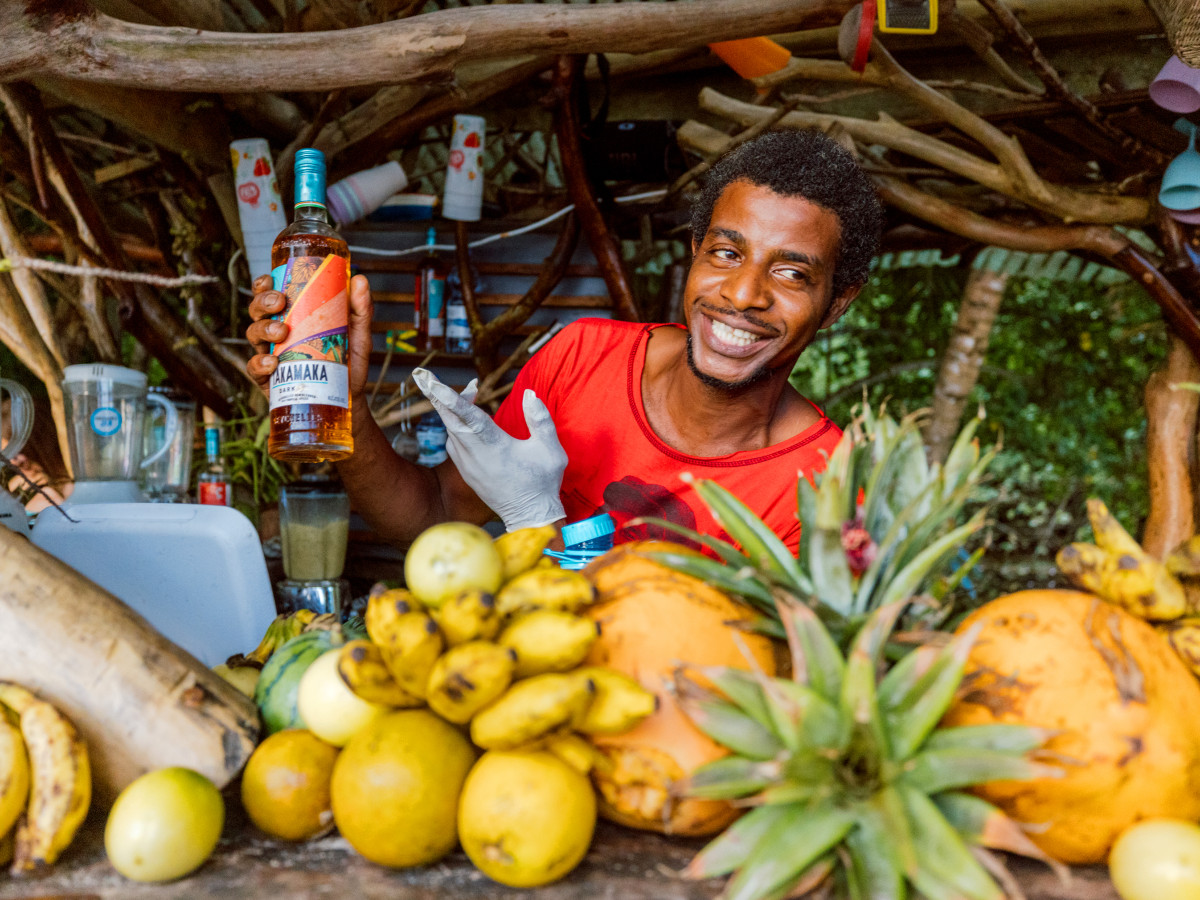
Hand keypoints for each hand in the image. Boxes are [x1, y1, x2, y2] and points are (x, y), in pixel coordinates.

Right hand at [245, 272, 374, 397]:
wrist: (348, 397)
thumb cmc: (347, 361)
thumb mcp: (358, 334)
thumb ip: (360, 309)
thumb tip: (359, 279)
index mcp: (293, 316)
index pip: (270, 294)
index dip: (264, 284)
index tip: (272, 279)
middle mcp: (277, 332)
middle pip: (257, 310)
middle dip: (263, 302)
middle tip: (280, 303)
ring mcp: (270, 353)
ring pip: (253, 333)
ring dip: (264, 328)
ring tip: (281, 332)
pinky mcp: (268, 378)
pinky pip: (254, 367)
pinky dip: (260, 363)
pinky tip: (273, 363)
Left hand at [412, 368, 566, 531]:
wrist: (530, 516)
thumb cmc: (543, 482)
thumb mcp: (551, 451)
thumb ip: (541, 420)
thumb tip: (530, 394)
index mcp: (497, 448)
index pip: (470, 418)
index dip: (452, 400)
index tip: (434, 385)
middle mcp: (476, 457)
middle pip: (450, 422)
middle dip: (438, 399)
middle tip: (431, 378)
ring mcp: (468, 467)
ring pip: (451, 432)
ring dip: (452, 412)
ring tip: (469, 394)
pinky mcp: (466, 473)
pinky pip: (453, 444)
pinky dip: (455, 428)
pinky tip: (467, 421)